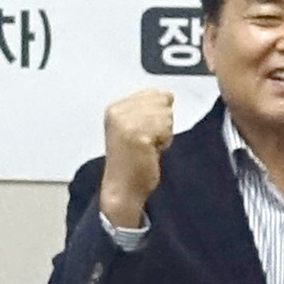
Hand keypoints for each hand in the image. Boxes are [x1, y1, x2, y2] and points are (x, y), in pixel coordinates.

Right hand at [96, 88, 179, 230]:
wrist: (123, 190)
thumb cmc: (131, 162)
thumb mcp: (134, 127)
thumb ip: (147, 108)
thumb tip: (168, 94)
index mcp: (115, 108)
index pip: (153, 93)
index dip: (157, 114)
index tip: (143, 133)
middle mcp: (118, 112)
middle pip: (161, 101)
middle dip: (161, 122)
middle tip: (147, 142)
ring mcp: (126, 123)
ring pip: (166, 114)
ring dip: (163, 133)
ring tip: (148, 147)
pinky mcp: (138, 135)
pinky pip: (166, 128)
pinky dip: (164, 141)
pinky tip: (152, 152)